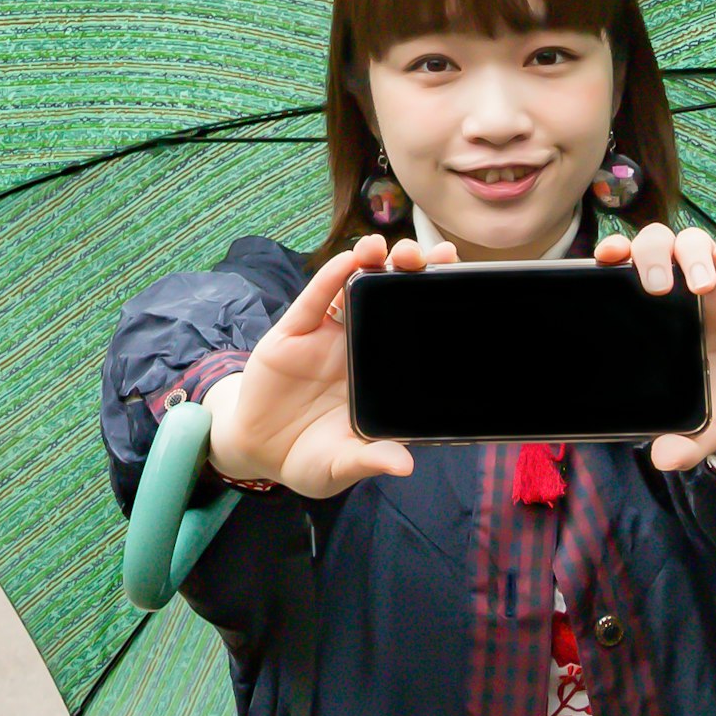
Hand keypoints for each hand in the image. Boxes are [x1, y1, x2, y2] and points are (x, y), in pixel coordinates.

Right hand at [202, 232, 454, 499]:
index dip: (431, 301)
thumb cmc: (310, 457)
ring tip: (385, 249)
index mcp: (379, 374)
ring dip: (370, 263)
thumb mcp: (341, 466)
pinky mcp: (293, 333)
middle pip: (388, 297)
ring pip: (353, 289)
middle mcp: (357, 346)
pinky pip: (314, 300)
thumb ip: (370, 461)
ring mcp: (325, 336)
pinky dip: (330, 279)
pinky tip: (347, 262)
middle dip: (409, 271)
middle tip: (428, 256)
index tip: (457, 276)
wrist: (258, 451)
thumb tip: (404, 465)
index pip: (411, 329)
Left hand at [596, 223, 715, 473]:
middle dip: (652, 254)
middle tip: (657, 288)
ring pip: (699, 242)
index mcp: (665, 318)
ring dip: (693, 253)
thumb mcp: (710, 427)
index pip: (631, 271)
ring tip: (702, 287)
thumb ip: (687, 441)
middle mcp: (692, 293)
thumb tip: (663, 460)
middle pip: (661, 247)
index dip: (616, 256)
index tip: (603, 259)